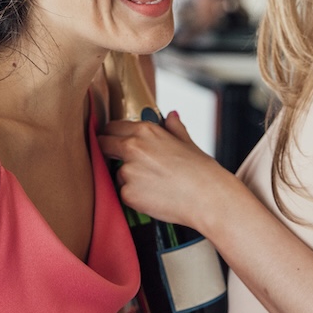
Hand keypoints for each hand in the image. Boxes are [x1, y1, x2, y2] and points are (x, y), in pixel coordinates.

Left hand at [98, 111, 228, 228]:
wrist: (208, 197)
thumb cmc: (201, 171)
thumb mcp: (187, 143)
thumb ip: (173, 128)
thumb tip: (171, 115)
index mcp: (145, 131)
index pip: (113, 127)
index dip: (112, 135)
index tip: (113, 141)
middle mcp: (132, 147)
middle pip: (103, 145)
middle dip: (108, 152)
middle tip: (120, 161)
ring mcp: (127, 171)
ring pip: (116, 173)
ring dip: (128, 178)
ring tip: (153, 185)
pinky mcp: (127, 194)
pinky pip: (124, 194)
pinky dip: (135, 197)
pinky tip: (154, 197)